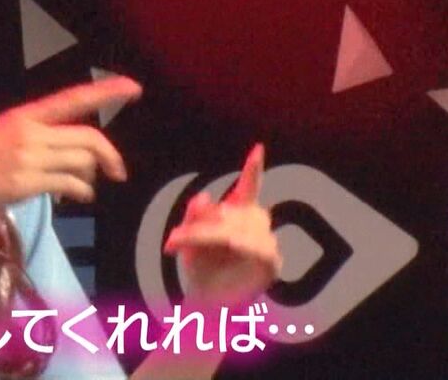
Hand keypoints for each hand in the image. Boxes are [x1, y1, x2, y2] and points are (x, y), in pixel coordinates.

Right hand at [0, 76, 141, 217]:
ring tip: (81, 187)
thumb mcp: (7, 136)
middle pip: (87, 137)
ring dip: (90, 178)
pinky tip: (79, 197)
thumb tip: (82, 156)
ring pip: (82, 163)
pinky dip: (82, 192)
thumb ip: (42, 138)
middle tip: (118, 172)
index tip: (134, 88)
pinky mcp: (25, 183)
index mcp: (25, 116)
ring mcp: (27, 158)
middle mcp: (28, 132)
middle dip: (110, 155)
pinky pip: (71, 185)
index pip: (73, 99)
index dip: (106, 92)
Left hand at [164, 144, 281, 307]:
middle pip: (234, 210)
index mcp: (238, 214)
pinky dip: (241, 245)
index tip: (258, 147)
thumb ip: (193, 215)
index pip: (249, 187)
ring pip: (239, 228)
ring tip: (185, 246)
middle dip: (203, 223)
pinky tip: (229, 245)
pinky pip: (259, 247)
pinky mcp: (271, 263)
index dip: (253, 169)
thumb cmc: (199, 265)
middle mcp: (254, 225)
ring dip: (209, 236)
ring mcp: (266, 244)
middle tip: (176, 238)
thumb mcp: (188, 236)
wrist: (203, 299)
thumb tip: (205, 195)